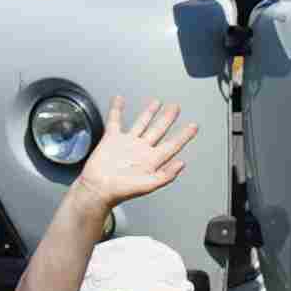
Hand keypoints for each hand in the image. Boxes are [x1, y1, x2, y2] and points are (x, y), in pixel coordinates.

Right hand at [78, 95, 197, 214]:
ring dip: (149, 112)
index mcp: (152, 160)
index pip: (172, 145)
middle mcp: (141, 150)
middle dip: (168, 118)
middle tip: (175, 107)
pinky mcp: (112, 139)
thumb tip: (181, 164)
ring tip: (157, 102)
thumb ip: (166, 175)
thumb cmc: (120, 190)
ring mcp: (127, 143)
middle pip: (158, 130)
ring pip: (141, 123)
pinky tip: (119, 100)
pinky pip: (115, 121)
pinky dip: (116, 110)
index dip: (184, 136)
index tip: (193, 126)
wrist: (97, 189)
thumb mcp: (148, 186)